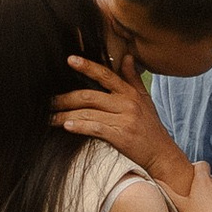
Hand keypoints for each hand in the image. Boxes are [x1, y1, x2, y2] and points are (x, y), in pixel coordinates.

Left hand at [54, 51, 192, 199]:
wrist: (162, 154)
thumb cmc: (150, 127)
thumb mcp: (145, 100)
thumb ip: (133, 78)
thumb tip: (127, 57)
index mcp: (130, 93)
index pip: (106, 75)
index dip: (87, 66)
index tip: (70, 59)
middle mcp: (127, 103)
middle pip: (90, 95)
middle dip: (66, 97)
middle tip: (49, 100)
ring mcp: (124, 120)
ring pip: (89, 112)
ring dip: (66, 114)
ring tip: (51, 117)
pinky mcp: (121, 136)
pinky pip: (95, 128)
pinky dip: (79, 126)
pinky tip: (66, 125)